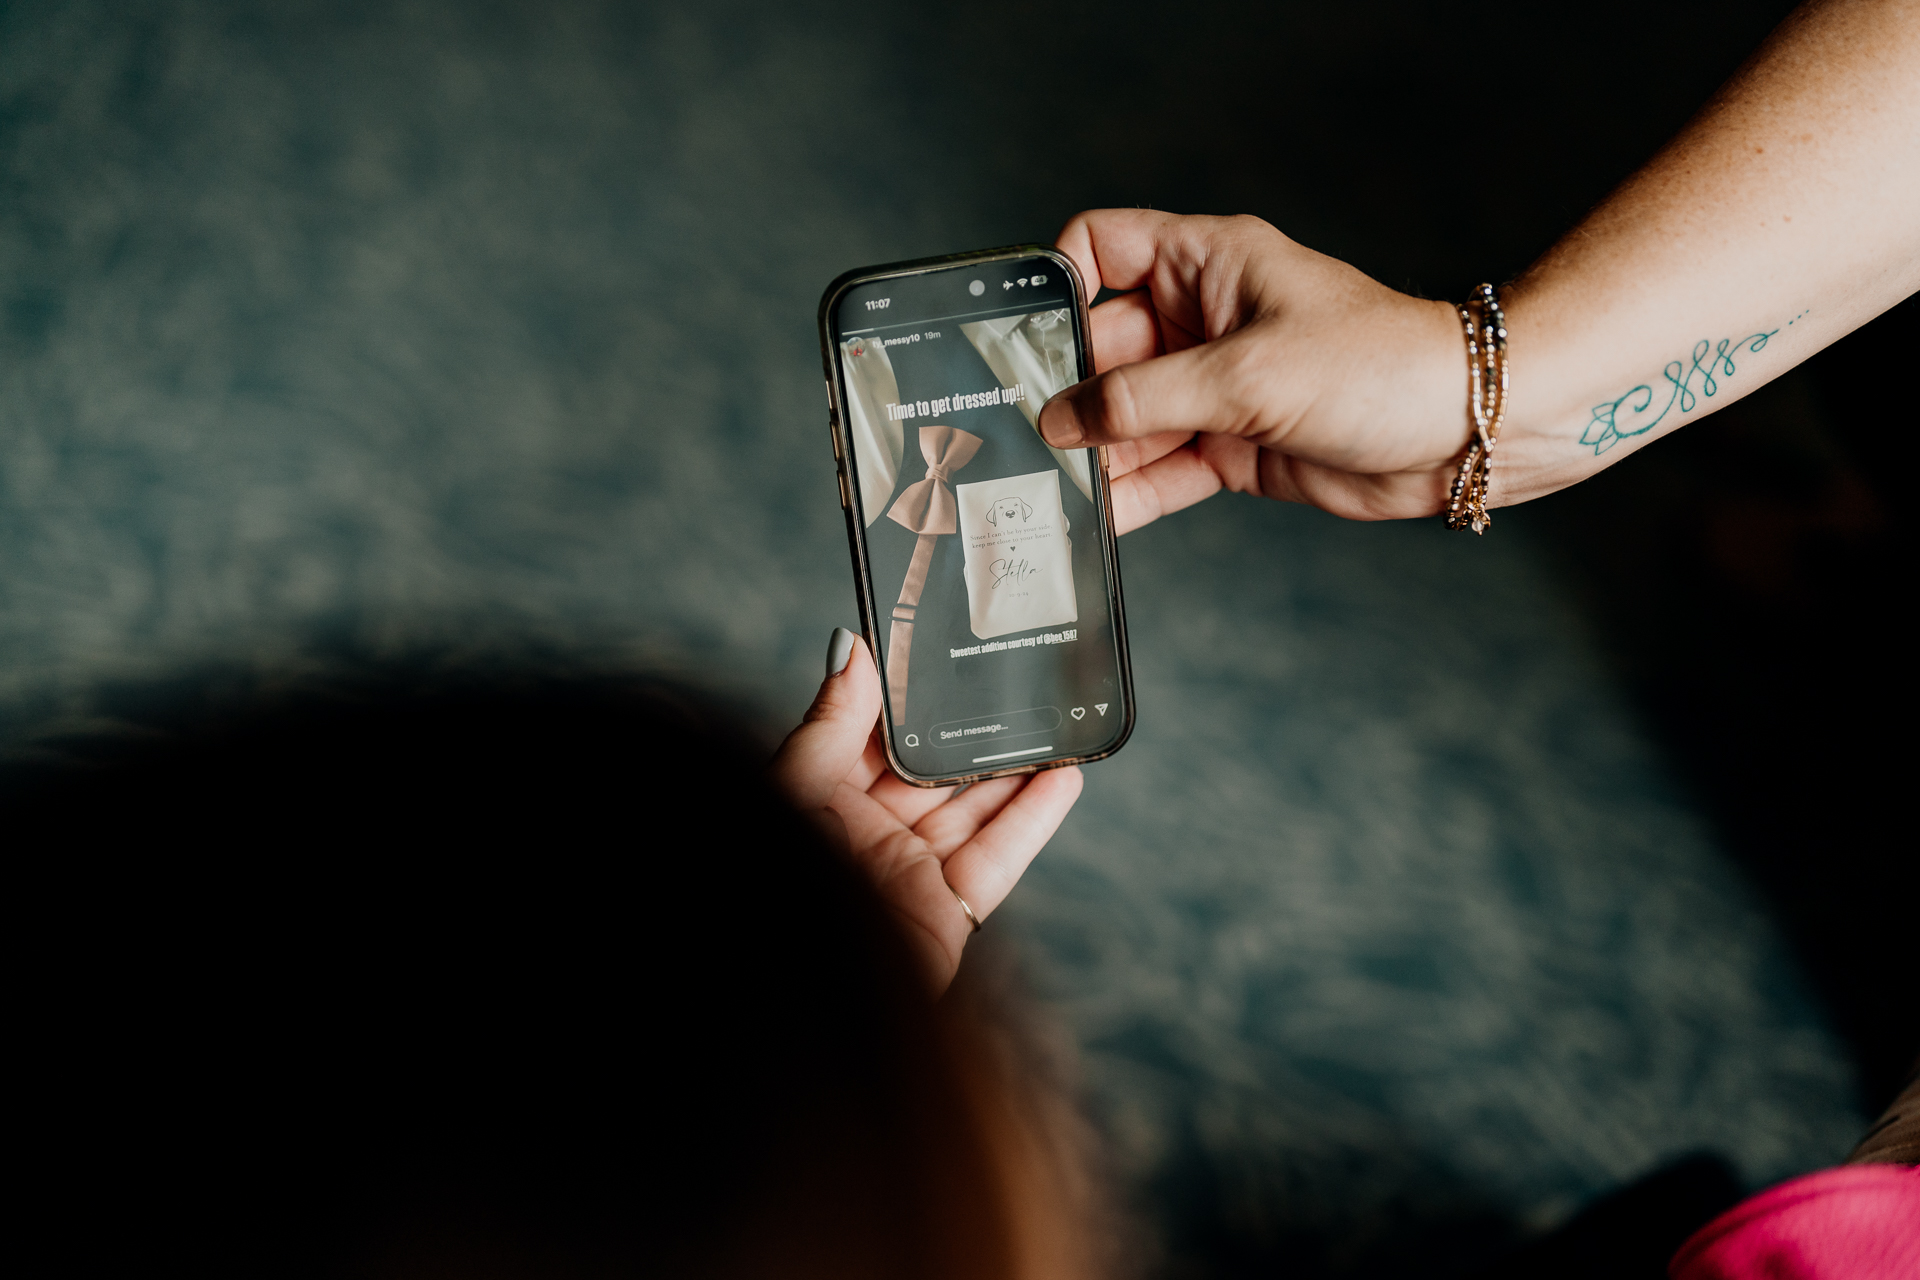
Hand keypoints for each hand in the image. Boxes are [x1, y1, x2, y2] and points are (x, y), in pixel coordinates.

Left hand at [771, 629, 1082, 993]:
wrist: (786, 986)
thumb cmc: (772, 875)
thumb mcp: (792, 785)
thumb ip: (829, 722)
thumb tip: (850, 647)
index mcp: (818, 799)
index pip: (872, 738)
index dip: (907, 702)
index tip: (942, 655)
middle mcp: (865, 835)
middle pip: (932, 774)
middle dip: (973, 733)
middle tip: (1013, 683)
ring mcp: (908, 874)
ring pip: (972, 811)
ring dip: (1015, 771)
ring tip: (1056, 722)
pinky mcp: (946, 913)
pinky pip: (997, 859)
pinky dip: (1032, 820)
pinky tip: (1063, 780)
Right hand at [1040, 210, 1470, 531]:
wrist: (1464, 432)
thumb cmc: (1380, 366)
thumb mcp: (1246, 375)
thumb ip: (1143, 399)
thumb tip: (1063, 420)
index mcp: (1207, 264)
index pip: (1103, 246)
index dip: (1060, 283)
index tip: (1024, 334)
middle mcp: (1203, 320)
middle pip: (1101, 348)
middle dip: (1064, 392)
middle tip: (1024, 436)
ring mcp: (1215, 386)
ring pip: (1126, 418)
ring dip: (1093, 453)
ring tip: (1051, 487)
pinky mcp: (1231, 445)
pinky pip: (1160, 468)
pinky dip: (1130, 493)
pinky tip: (1098, 517)